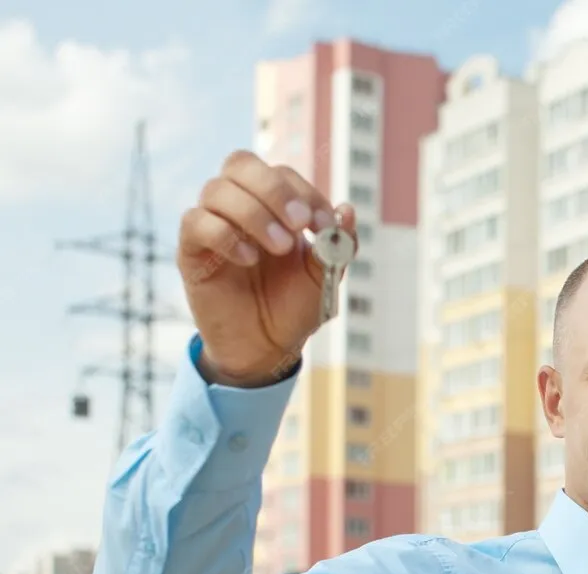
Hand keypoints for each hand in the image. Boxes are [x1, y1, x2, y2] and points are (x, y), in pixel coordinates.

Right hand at [176, 150, 354, 386]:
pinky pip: (196, 222)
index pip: (280, 173)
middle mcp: (239, 206)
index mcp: (272, 206)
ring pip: (217, 190)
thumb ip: (338, 243)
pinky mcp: (191, 251)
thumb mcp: (323, 275)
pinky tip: (249, 258)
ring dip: (254, 214)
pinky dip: (225, 234)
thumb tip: (347, 210)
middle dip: (275, 189)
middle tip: (300, 224)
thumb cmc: (293, 306)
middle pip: (240, 163)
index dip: (304, 192)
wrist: (266, 347)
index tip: (324, 224)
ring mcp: (212, 225)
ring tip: (279, 248)